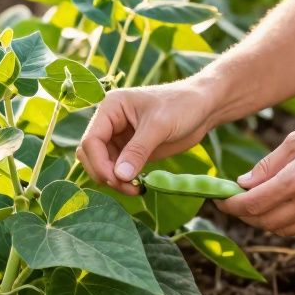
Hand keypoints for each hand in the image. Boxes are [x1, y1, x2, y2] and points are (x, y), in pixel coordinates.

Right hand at [77, 81, 218, 194]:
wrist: (203, 107)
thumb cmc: (182, 105)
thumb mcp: (159, 126)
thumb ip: (138, 150)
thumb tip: (120, 176)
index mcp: (110, 108)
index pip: (91, 140)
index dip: (99, 163)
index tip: (117, 180)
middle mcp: (109, 122)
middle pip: (90, 155)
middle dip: (104, 173)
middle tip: (128, 187)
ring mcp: (119, 137)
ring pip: (102, 165)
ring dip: (113, 180)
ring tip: (136, 189)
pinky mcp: (130, 150)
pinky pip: (117, 169)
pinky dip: (124, 180)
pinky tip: (139, 186)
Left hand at [217, 108, 294, 235]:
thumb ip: (268, 165)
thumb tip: (243, 184)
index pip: (252, 205)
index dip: (231, 205)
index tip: (220, 200)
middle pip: (264, 222)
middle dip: (244, 215)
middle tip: (235, 201)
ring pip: (282, 230)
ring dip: (264, 219)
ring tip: (258, 201)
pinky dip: (287, 220)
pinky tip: (286, 202)